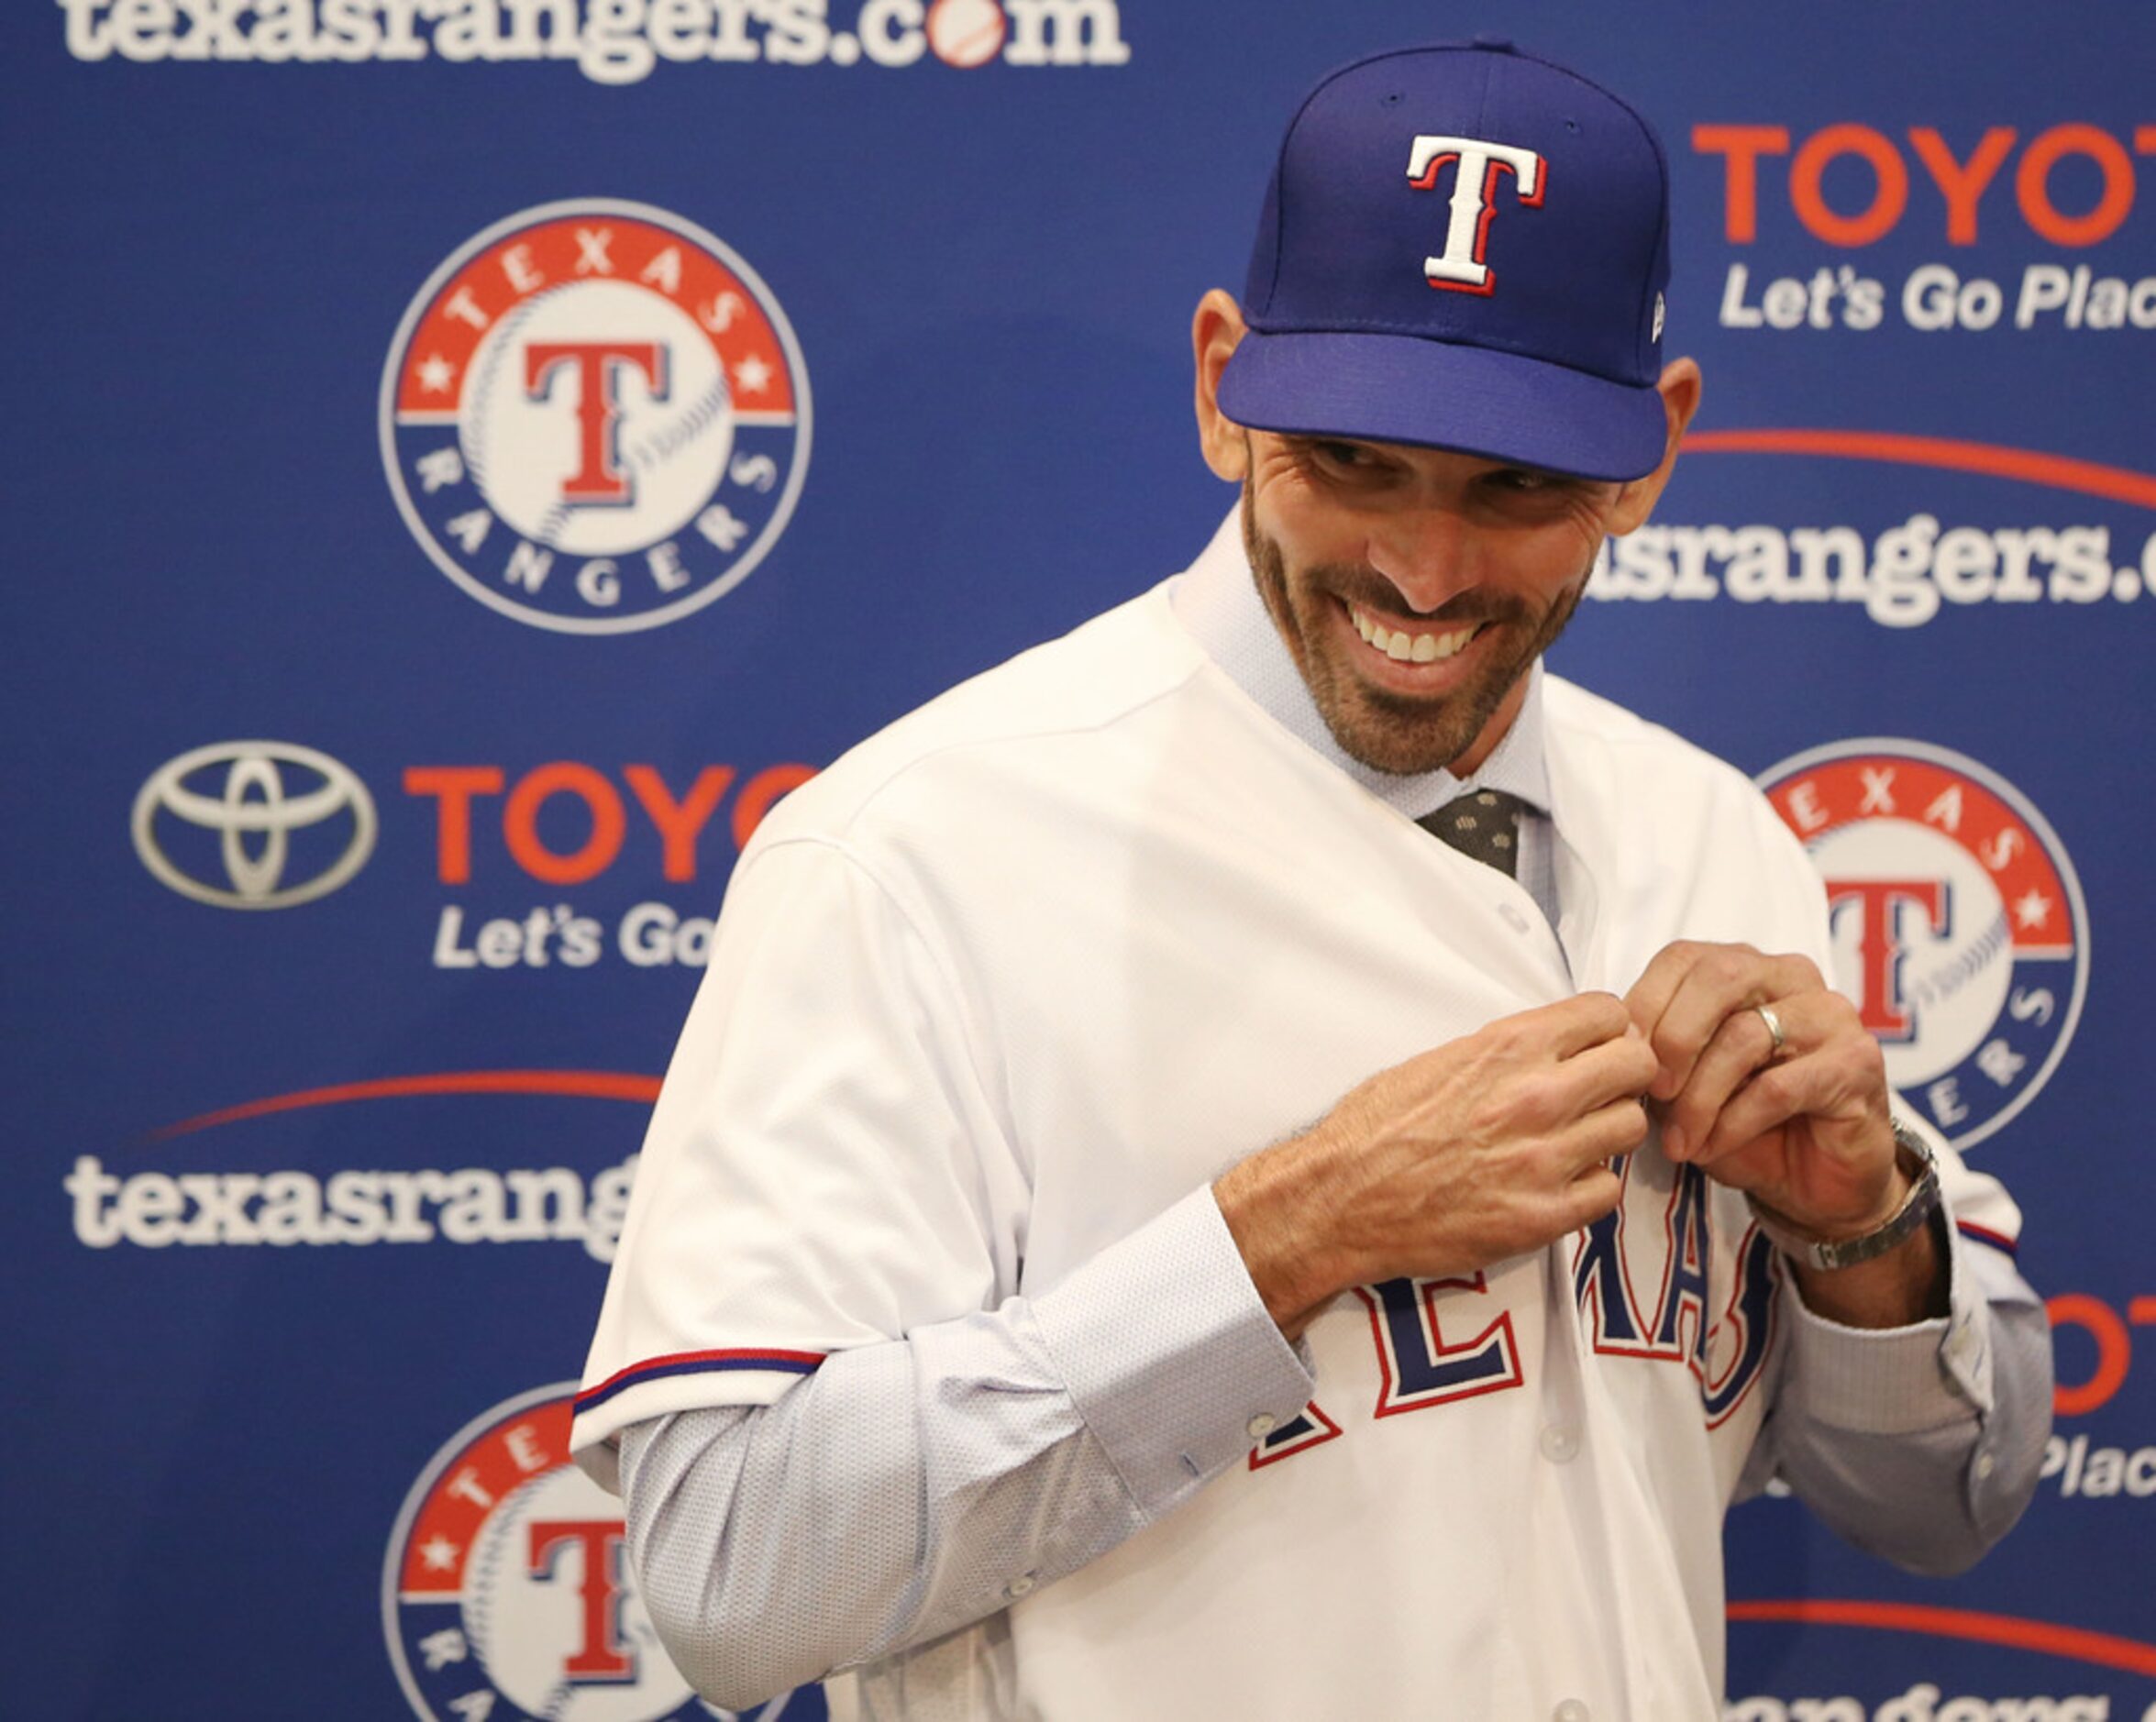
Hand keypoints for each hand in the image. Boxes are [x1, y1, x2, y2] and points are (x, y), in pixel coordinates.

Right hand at [1216, 993, 1655, 1335]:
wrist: (1342, 1198)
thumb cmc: (1378, 1126)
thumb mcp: (1442, 1058)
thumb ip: (1510, 1049)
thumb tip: (1563, 1044)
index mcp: (1508, 1046)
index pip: (1610, 1012)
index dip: (1610, 1027)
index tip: (1599, 1044)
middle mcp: (1536, 1096)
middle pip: (1639, 1066)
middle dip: (1626, 1074)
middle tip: (1600, 1091)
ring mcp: (1545, 1159)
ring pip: (1630, 1128)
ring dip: (1607, 1131)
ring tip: (1575, 1139)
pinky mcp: (1543, 1216)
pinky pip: (1608, 1190)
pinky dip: (1590, 1185)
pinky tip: (1559, 1181)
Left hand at [1622, 941, 1900, 1238]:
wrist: (1815, 1182)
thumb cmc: (1743, 1123)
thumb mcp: (1686, 1082)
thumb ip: (1659, 1052)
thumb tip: (1620, 1045)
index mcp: (1746, 967)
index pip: (1683, 957)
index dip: (1644, 1006)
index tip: (1621, 1061)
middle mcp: (1792, 977)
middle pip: (1719, 976)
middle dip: (1673, 1039)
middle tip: (1653, 1094)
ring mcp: (1831, 1015)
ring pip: (1745, 1036)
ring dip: (1699, 1097)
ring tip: (1679, 1139)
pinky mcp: (1856, 1063)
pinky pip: (1777, 1087)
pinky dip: (1732, 1123)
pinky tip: (1712, 1147)